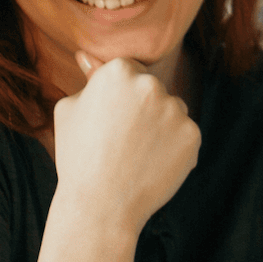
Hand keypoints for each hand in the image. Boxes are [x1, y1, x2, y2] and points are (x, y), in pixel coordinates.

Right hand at [49, 53, 199, 234]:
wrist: (100, 206)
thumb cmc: (77, 157)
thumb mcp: (68, 110)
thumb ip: (87, 80)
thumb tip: (88, 55)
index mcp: (119, 71)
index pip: (129, 72)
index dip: (119, 98)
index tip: (110, 120)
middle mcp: (151, 85)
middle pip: (153, 90)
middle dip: (142, 110)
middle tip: (121, 141)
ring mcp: (175, 110)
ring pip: (172, 112)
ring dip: (160, 128)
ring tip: (136, 156)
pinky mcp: (193, 135)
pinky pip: (185, 136)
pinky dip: (173, 149)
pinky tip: (152, 166)